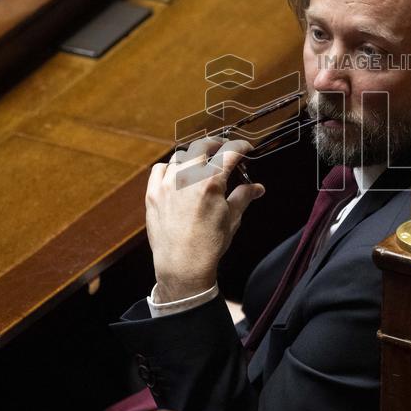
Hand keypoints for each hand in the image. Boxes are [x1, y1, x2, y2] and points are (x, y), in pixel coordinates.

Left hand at [145, 138, 264, 302]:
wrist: (182, 265)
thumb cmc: (209, 244)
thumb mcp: (232, 218)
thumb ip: (244, 196)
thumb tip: (257, 188)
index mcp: (211, 182)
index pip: (230, 151)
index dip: (241, 146)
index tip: (245, 149)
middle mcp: (187, 177)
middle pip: (202, 145)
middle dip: (217, 144)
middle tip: (224, 150)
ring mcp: (167, 184)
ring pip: (180, 156)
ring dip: (193, 157)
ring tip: (200, 165)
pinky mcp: (153, 193)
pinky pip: (160, 169)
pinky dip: (170, 168)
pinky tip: (176, 175)